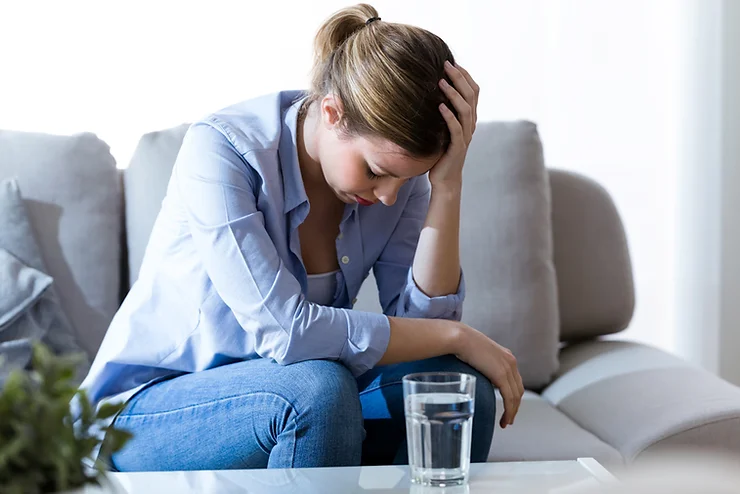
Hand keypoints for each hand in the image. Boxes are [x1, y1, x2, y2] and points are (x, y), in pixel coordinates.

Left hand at [428, 61, 479, 189]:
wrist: (445, 178)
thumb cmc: (441, 152)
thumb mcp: (443, 127)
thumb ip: (443, 111)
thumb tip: (429, 90)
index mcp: (469, 118)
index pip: (473, 91)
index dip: (465, 75)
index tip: (452, 62)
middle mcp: (470, 125)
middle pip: (471, 96)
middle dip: (459, 78)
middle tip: (446, 64)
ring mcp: (465, 136)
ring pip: (465, 110)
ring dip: (454, 93)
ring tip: (441, 81)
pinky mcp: (457, 148)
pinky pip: (456, 129)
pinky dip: (449, 116)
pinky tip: (440, 106)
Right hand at [454, 323, 523, 428]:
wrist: (459, 337)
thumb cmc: (461, 343)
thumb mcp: (477, 353)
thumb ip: (481, 363)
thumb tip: (473, 372)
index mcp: (506, 356)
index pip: (515, 380)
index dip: (514, 395)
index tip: (509, 406)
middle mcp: (511, 362)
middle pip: (518, 390)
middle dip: (515, 406)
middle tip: (508, 419)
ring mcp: (507, 368)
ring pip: (516, 397)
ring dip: (512, 412)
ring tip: (506, 423)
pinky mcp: (501, 375)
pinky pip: (510, 398)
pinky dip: (509, 411)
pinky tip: (505, 420)